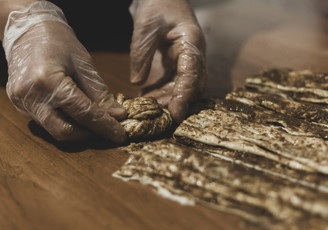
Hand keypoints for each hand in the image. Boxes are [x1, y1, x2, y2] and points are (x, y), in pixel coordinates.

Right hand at [3, 1, 126, 141]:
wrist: (28, 31)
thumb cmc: (60, 42)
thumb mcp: (84, 64)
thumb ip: (100, 93)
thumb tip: (118, 116)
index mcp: (48, 80)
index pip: (83, 113)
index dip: (104, 126)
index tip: (120, 135)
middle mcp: (30, 95)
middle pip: (64, 131)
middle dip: (89, 134)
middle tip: (107, 128)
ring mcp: (21, 101)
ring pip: (53, 129)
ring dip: (77, 129)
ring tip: (93, 120)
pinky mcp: (18, 104)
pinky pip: (45, 121)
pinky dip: (63, 121)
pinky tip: (74, 112)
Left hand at [129, 0, 207, 122]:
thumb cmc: (157, 3)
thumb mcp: (145, 26)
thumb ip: (141, 55)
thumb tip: (138, 84)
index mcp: (191, 43)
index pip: (191, 75)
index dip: (184, 96)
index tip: (175, 114)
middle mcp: (193, 54)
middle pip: (191, 86)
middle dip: (177, 103)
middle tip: (160, 118)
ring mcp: (185, 59)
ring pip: (181, 87)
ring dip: (167, 100)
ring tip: (149, 111)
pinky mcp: (176, 62)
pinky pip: (172, 82)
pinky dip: (161, 92)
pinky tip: (147, 98)